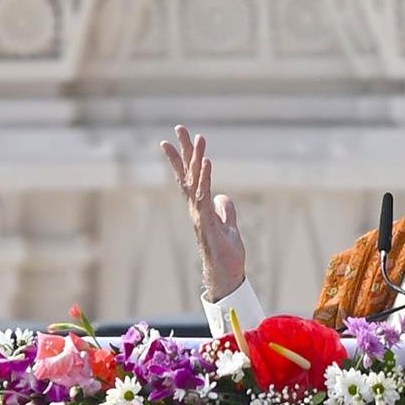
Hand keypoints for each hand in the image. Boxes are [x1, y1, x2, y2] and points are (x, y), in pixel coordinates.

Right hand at [161, 125, 245, 299]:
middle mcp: (196, 209)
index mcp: (201, 207)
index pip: (190, 178)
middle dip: (183, 151)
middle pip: (188, 175)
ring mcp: (200, 216)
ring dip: (197, 160)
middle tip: (179, 127)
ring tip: (198, 138)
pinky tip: (206, 163)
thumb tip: (223, 197)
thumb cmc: (227, 255)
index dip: (183, 159)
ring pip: (196, 183)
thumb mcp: (230, 227)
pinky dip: (205, 179)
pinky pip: (205, 197)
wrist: (227, 276)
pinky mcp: (207, 223)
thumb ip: (225, 211)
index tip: (175, 139)